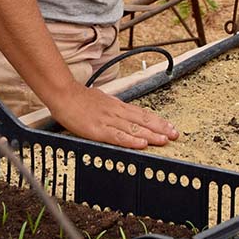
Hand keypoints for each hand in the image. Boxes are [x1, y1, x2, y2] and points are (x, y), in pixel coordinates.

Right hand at [48, 80, 178, 148]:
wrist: (63, 94)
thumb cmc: (80, 98)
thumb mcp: (101, 100)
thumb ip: (113, 107)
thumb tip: (123, 112)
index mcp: (117, 106)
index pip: (142, 113)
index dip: (157, 121)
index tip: (170, 127)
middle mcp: (116, 112)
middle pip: (142, 120)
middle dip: (160, 128)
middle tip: (175, 135)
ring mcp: (108, 120)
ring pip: (133, 128)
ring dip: (150, 135)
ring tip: (165, 140)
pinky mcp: (98, 129)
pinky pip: (117, 136)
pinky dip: (130, 140)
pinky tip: (141, 144)